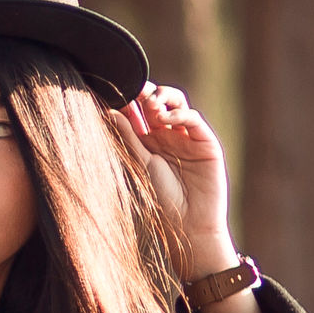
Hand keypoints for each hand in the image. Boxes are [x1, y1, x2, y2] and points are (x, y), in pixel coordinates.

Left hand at [119, 81, 234, 274]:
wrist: (190, 223)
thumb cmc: (162, 198)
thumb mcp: (141, 163)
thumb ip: (129, 136)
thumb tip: (108, 110)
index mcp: (148, 141)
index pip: (138, 112)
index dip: (129, 99)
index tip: (116, 89)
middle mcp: (167, 135)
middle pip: (157, 103)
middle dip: (146, 93)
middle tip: (135, 91)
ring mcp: (187, 137)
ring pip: (177, 104)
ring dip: (163, 98)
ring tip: (151, 105)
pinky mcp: (205, 141)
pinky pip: (193, 119)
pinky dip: (179, 113)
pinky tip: (165, 118)